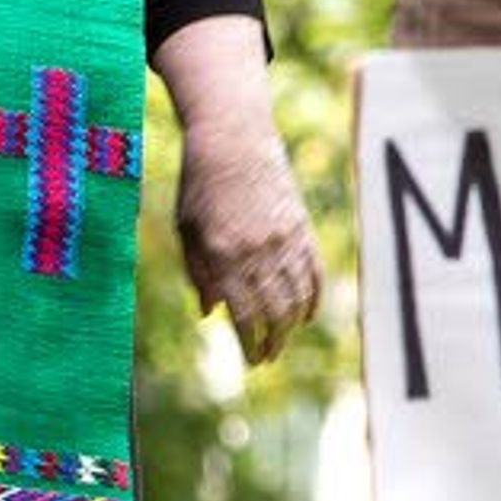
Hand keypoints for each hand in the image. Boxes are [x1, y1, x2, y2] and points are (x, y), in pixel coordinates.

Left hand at [174, 112, 322, 367]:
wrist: (232, 138)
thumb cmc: (199, 185)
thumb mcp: (186, 229)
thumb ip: (196, 273)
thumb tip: (209, 313)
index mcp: (222, 254)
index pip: (243, 314)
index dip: (249, 343)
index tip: (251, 362)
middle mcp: (256, 250)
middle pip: (273, 312)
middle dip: (272, 342)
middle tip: (266, 358)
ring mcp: (283, 238)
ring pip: (296, 296)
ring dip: (291, 326)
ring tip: (282, 340)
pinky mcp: (300, 226)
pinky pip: (314, 271)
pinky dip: (313, 297)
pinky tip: (308, 315)